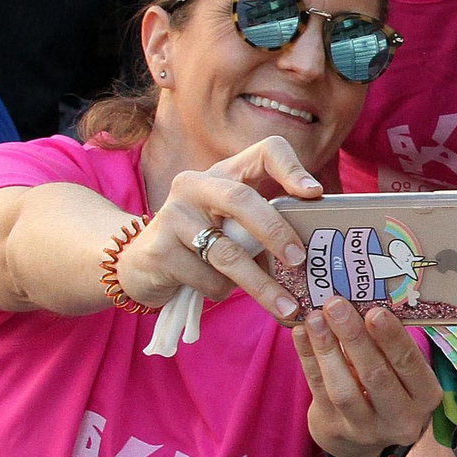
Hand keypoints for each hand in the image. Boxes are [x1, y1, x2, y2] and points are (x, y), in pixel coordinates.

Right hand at [115, 135, 323, 319]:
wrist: (140, 263)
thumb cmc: (204, 242)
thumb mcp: (235, 225)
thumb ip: (267, 227)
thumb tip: (317, 252)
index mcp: (226, 172)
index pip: (265, 150)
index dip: (292, 168)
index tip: (314, 194)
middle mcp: (197, 184)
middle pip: (242, 199)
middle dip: (275, 231)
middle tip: (300, 259)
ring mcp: (173, 214)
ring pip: (226, 250)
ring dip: (260, 283)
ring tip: (286, 306)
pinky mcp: (158, 248)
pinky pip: (206, 276)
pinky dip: (222, 290)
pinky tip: (220, 289)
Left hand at [294, 301, 443, 456]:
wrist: (364, 437)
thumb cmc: (390, 385)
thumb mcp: (402, 371)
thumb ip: (389, 344)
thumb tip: (363, 302)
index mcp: (425, 396)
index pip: (409, 364)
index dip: (391, 338)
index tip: (374, 311)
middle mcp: (400, 419)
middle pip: (375, 375)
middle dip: (354, 337)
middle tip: (336, 305)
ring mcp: (365, 429)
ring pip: (343, 388)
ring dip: (327, 348)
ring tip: (314, 318)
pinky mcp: (333, 429)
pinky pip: (318, 390)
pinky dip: (309, 359)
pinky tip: (301, 334)